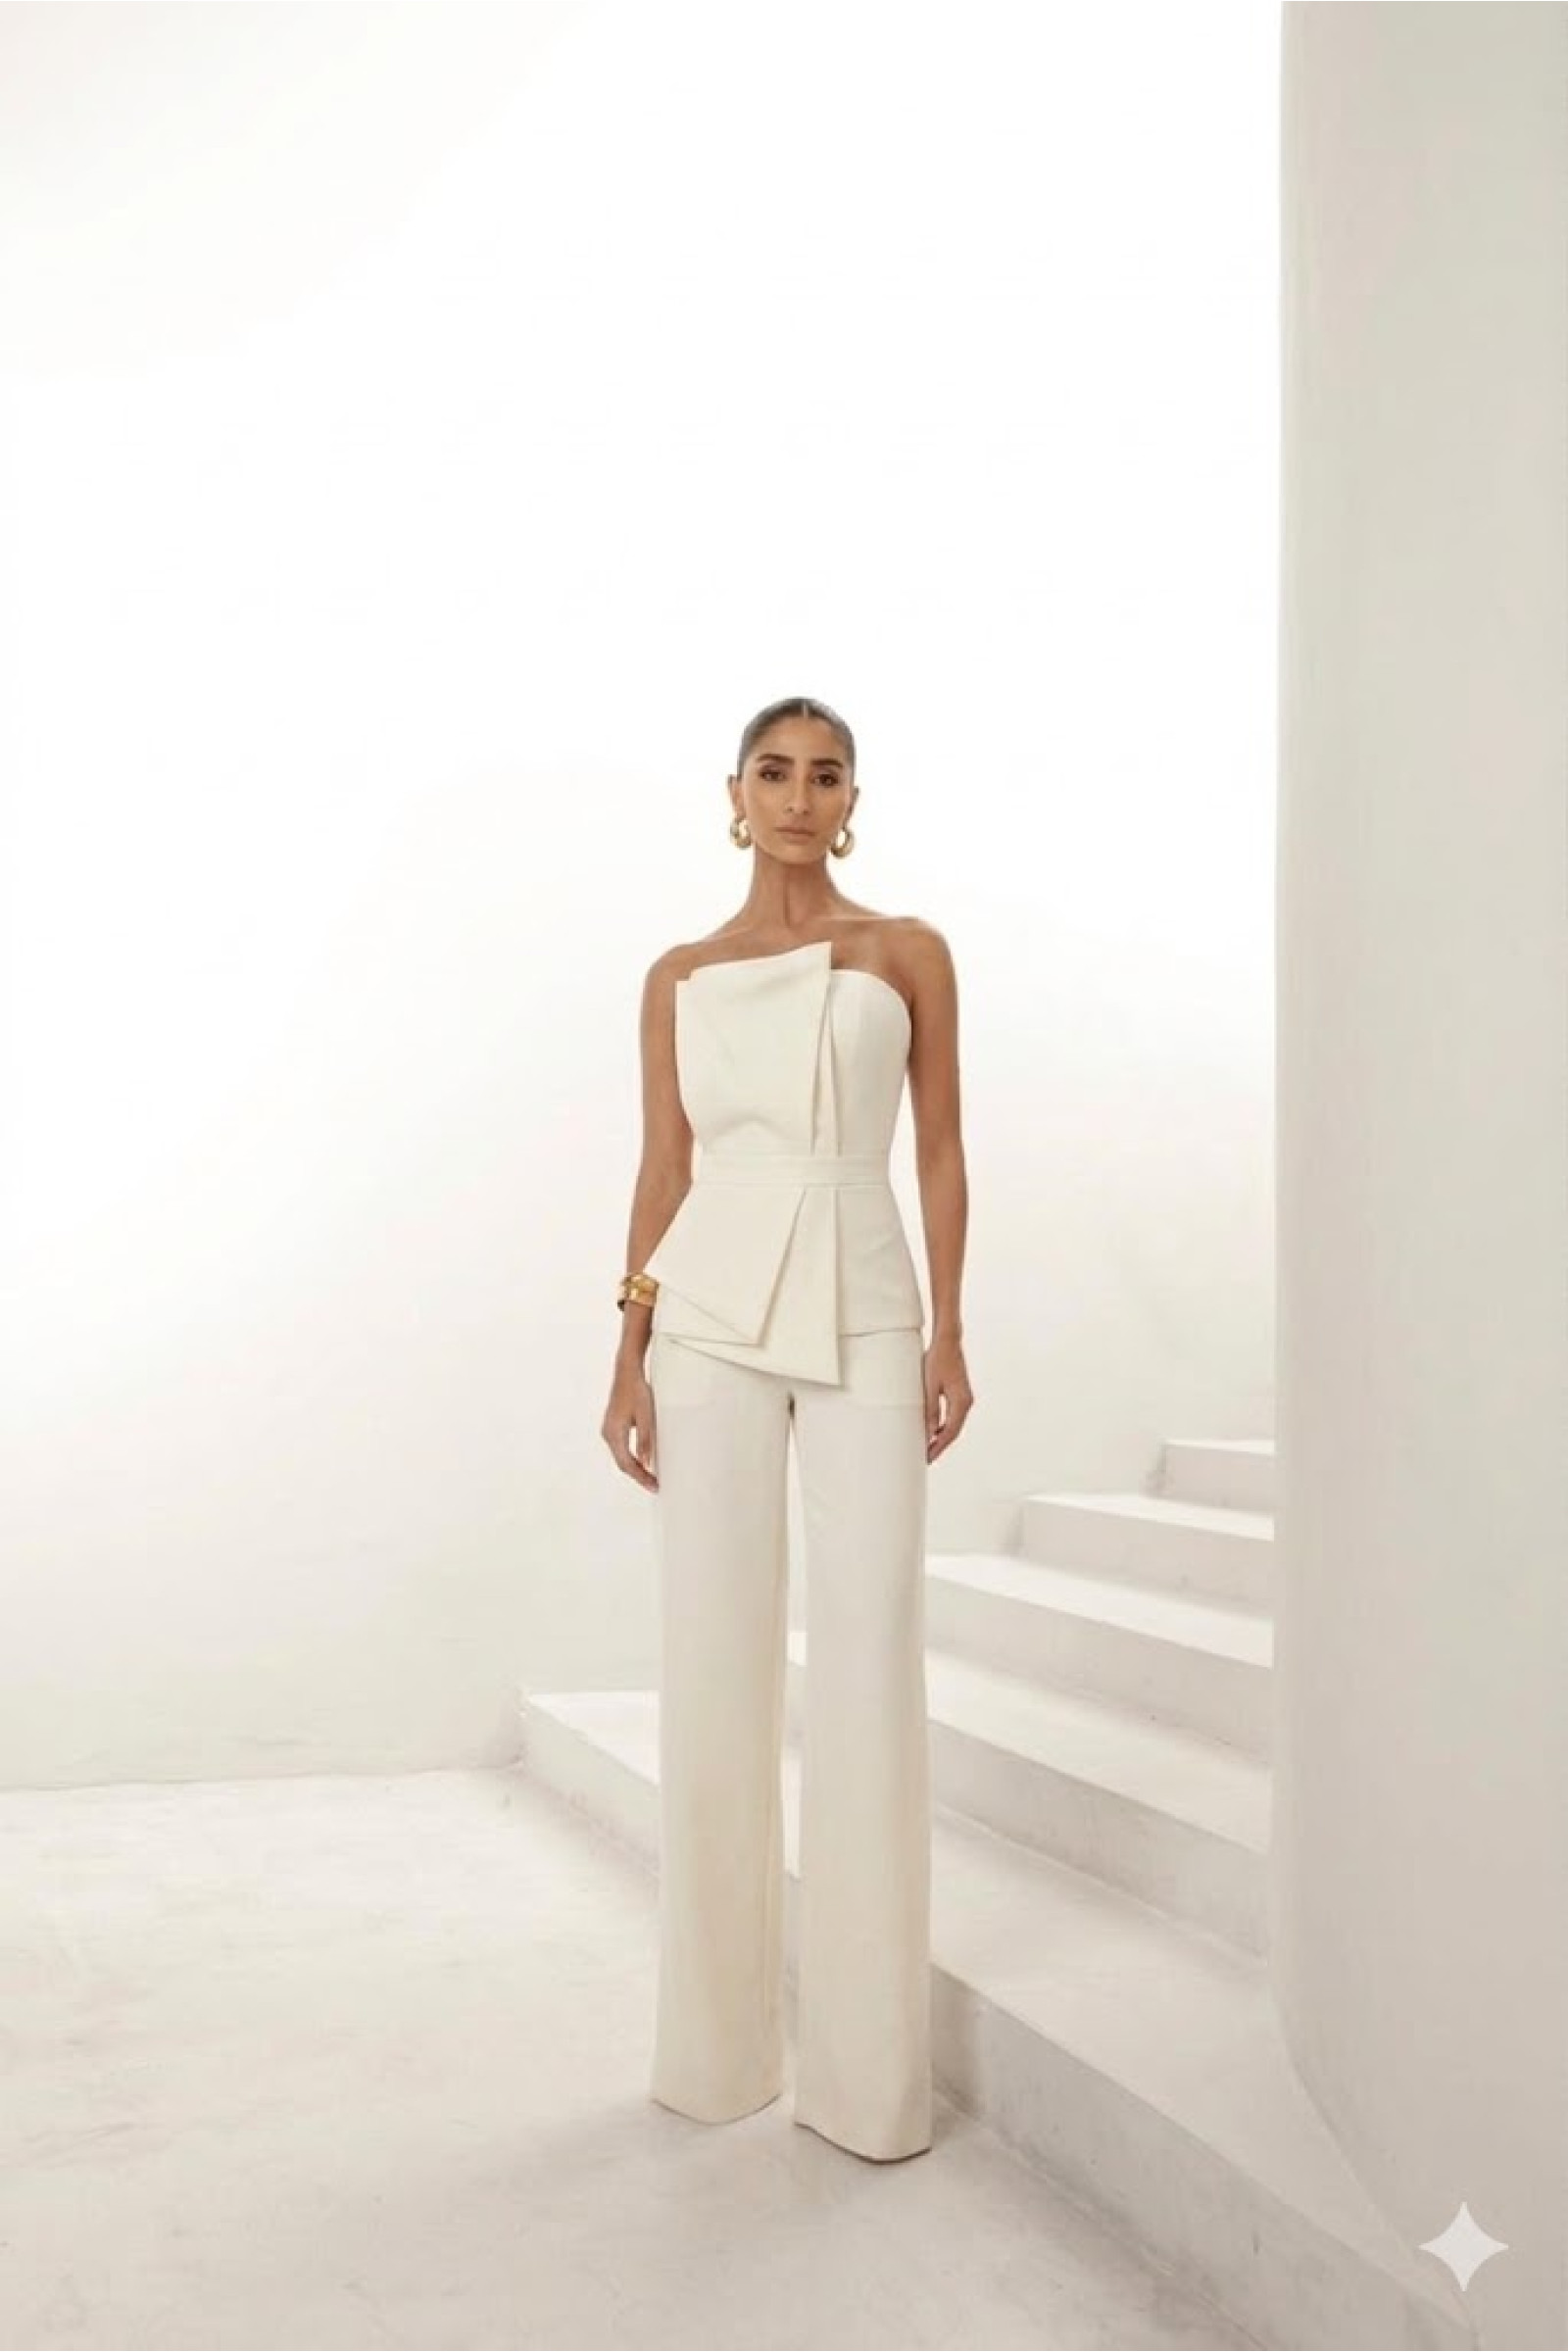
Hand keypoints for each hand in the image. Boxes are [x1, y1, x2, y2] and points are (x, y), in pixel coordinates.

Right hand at [602, 1353, 657, 1490]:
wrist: (627, 1372)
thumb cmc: (636, 1391)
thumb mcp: (646, 1417)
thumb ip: (645, 1441)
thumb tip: (646, 1462)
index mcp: (614, 1433)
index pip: (627, 1464)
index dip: (641, 1477)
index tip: (653, 1485)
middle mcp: (608, 1434)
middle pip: (622, 1462)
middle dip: (638, 1475)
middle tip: (654, 1484)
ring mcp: (609, 1429)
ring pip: (621, 1456)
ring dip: (635, 1467)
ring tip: (650, 1476)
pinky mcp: (613, 1425)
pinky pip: (621, 1448)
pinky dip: (631, 1457)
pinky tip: (642, 1460)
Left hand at [923, 1335, 972, 1463]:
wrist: (948, 1342)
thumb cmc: (938, 1360)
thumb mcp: (930, 1386)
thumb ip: (930, 1410)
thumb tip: (929, 1432)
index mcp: (961, 1402)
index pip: (950, 1432)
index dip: (938, 1447)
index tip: (928, 1457)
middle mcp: (966, 1402)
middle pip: (953, 1431)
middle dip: (940, 1445)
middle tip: (926, 1457)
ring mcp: (964, 1398)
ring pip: (953, 1424)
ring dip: (942, 1437)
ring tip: (928, 1447)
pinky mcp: (960, 1394)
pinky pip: (953, 1416)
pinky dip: (944, 1426)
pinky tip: (934, 1430)